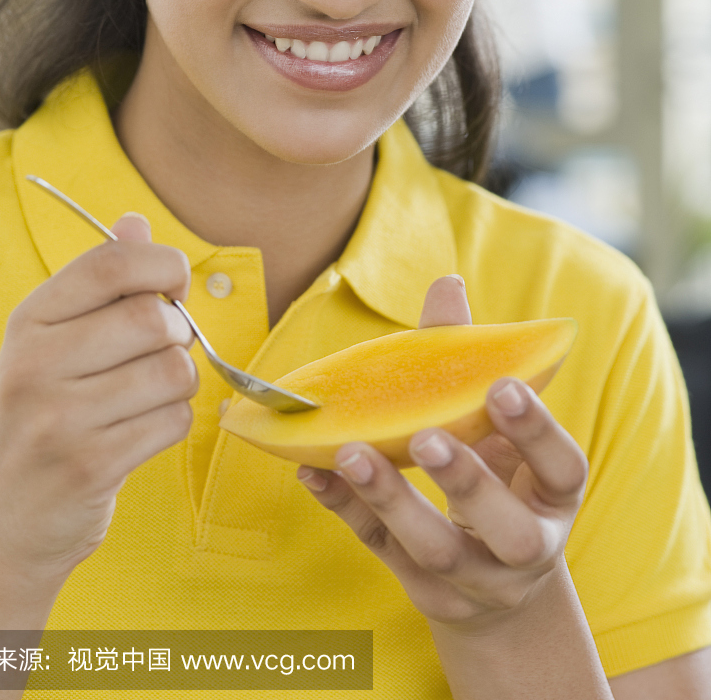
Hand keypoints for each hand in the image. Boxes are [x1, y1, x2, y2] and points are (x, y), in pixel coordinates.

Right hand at [0, 214, 196, 582]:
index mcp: (28, 321)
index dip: (163, 266)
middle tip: (161, 351)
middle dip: (176, 333)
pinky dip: (174, 423)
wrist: (12, 520)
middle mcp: (33, 364)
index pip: (111, 262)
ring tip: (149, 396)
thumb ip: (100, 281)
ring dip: (179, 383)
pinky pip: (173, 421)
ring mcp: (58, 419)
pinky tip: (142, 432)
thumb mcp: (56, 341)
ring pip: (171, 370)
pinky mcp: (89, 466)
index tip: (173, 288)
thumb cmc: (48, 414)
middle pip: (151, 317)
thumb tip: (134, 221)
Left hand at [297, 275, 587, 629]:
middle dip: (467, 482)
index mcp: (556, 495)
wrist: (502, 588)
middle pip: (508, 529)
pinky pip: (383, 554)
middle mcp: (526, 546)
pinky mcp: (428, 593)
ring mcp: (477, 581)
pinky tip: (314, 473)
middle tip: (426, 437)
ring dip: (392, 501)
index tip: (502, 385)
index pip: (563, 467)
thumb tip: (446, 284)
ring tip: (349, 452)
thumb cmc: (503, 481)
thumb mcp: (502, 431)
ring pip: (438, 551)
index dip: (537, 429)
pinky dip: (348, 511)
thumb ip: (473, 361)